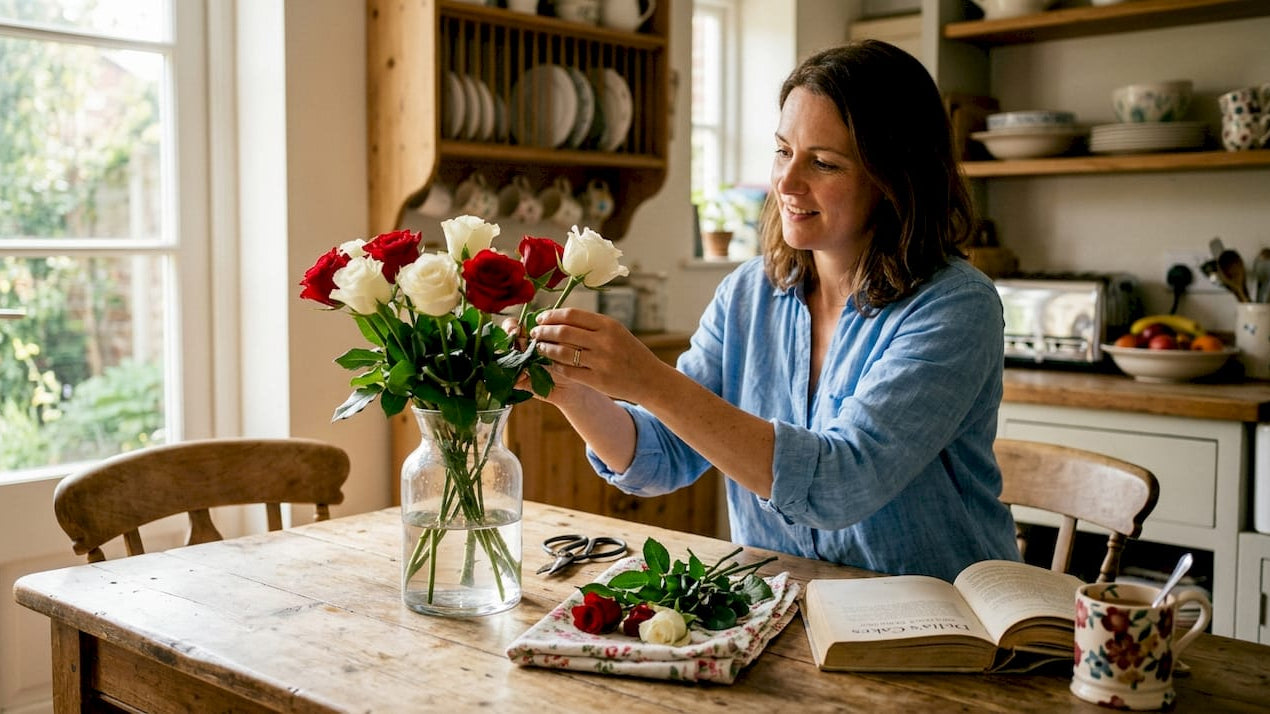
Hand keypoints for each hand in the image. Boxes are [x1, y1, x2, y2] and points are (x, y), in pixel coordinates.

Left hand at [530, 308, 664, 403]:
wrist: (649, 379)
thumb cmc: (630, 352)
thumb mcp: (616, 331)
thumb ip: (592, 325)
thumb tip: (560, 318)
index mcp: (608, 325)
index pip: (572, 314)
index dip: (552, 316)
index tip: (541, 318)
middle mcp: (604, 341)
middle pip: (564, 332)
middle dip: (544, 332)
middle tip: (535, 333)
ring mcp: (600, 362)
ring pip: (562, 352)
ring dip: (546, 349)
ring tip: (539, 347)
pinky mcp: (597, 380)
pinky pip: (568, 371)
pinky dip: (555, 366)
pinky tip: (550, 363)